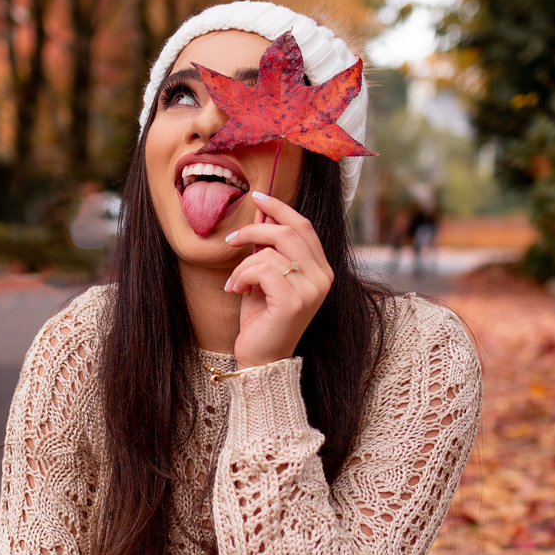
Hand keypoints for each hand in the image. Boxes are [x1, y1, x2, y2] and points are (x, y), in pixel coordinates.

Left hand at [223, 191, 332, 369]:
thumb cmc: (262, 317)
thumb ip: (268, 246)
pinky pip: (262, 270)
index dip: (280, 208)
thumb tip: (260, 212)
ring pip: (270, 253)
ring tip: (235, 282)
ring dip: (242, 265)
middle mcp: (322, 278)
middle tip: (232, 239)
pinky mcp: (293, 302)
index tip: (258, 197)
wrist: (261, 357)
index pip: (304, 226)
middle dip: (255, 229)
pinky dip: (242, 277)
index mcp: (321, 269)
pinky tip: (236, 290)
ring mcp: (311, 291)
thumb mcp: (265, 275)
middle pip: (289, 232)